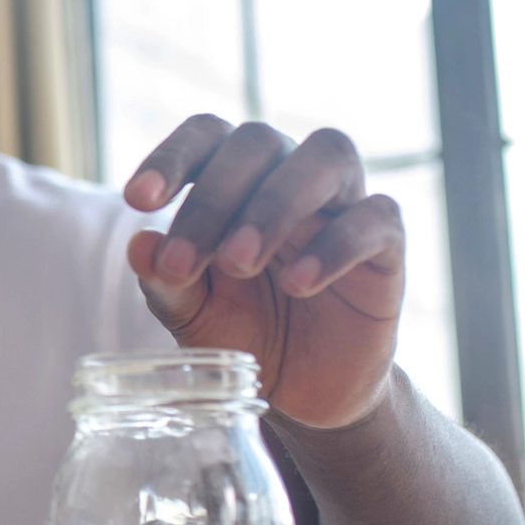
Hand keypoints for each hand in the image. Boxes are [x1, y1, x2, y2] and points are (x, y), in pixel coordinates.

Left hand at [124, 116, 402, 428]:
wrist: (300, 390)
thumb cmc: (239, 330)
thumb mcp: (191, 313)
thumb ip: (165, 280)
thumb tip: (139, 246)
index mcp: (235, 178)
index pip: (208, 135)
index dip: (172, 156)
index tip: (137, 199)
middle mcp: (290, 176)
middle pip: (260, 142)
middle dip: (214, 198)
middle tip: (183, 263)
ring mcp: (344, 205)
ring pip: (327, 157)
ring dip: (275, 205)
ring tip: (238, 263)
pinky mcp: (387, 248)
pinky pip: (376, 218)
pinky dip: (336, 245)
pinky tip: (298, 284)